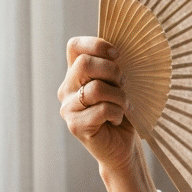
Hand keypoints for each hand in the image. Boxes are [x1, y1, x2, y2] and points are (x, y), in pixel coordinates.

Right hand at [59, 36, 134, 170]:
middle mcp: (67, 88)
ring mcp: (68, 107)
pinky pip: (102, 109)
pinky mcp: (75, 125)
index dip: (96, 45)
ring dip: (119, 96)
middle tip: (123, 84)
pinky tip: (117, 119)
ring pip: (96, 88)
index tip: (117, 55)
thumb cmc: (122, 111)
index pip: (75, 46)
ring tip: (124, 105)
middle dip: (112, 71)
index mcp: (76, 73)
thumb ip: (113, 68)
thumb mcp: (119, 84)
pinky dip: (117, 113)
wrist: (122, 146)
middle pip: (84, 64)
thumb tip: (121, 53)